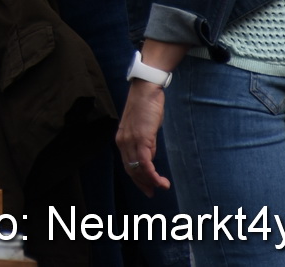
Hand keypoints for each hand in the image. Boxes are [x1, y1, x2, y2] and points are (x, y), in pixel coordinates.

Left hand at [116, 80, 172, 196]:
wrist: (145, 90)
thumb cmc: (146, 107)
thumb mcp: (144, 128)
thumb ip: (145, 142)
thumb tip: (150, 157)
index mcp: (122, 140)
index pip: (128, 164)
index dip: (137, 178)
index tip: (147, 188)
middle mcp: (123, 142)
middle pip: (131, 169)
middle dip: (142, 184)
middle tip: (152, 193)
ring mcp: (131, 140)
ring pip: (138, 168)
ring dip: (150, 181)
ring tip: (163, 187)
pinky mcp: (141, 138)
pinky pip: (145, 162)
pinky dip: (152, 175)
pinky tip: (160, 181)